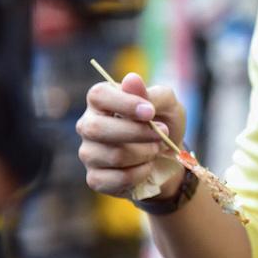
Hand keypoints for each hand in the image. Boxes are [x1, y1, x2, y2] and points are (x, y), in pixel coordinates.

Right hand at [76, 72, 186, 198]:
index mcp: (102, 101)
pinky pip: (116, 179)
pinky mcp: (95, 179)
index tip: (150, 112)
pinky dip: (140, 173)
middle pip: (97, 128)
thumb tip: (131, 79)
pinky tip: (147, 167)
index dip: (124, 103)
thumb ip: (152, 94)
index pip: (98, 95)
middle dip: (136, 133)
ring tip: (156, 149)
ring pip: (111, 155)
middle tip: (161, 133)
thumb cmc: (163, 123)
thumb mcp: (167, 105)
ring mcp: (89, 153)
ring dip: (144, 153)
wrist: (169, 158)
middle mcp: (88, 125)